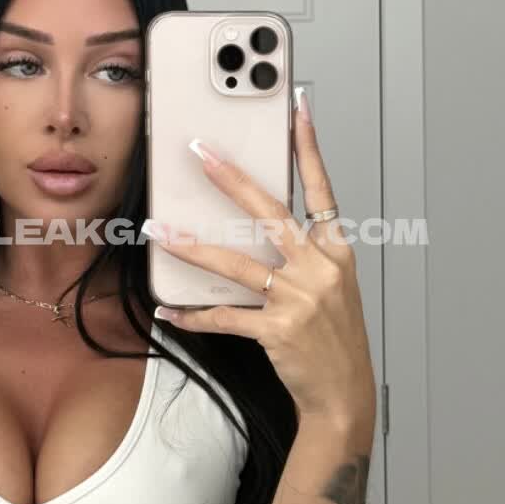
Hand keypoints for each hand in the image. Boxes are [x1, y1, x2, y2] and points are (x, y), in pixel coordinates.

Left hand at [146, 89, 375, 427]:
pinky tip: (170, 313)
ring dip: (192, 246)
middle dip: (230, 179)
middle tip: (199, 152)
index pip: (322, 188)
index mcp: (336, 251)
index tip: (298, 109)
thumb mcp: (333, 287)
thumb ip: (304, 254)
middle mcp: (320, 268)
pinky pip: (225, 316)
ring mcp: (300, 298)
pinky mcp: (278, 329)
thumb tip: (258, 227)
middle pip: (270, 212)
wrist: (344, 394)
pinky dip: (194, 316)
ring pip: (236, 263)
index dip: (309, 147)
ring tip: (159, 231)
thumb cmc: (335, 339)